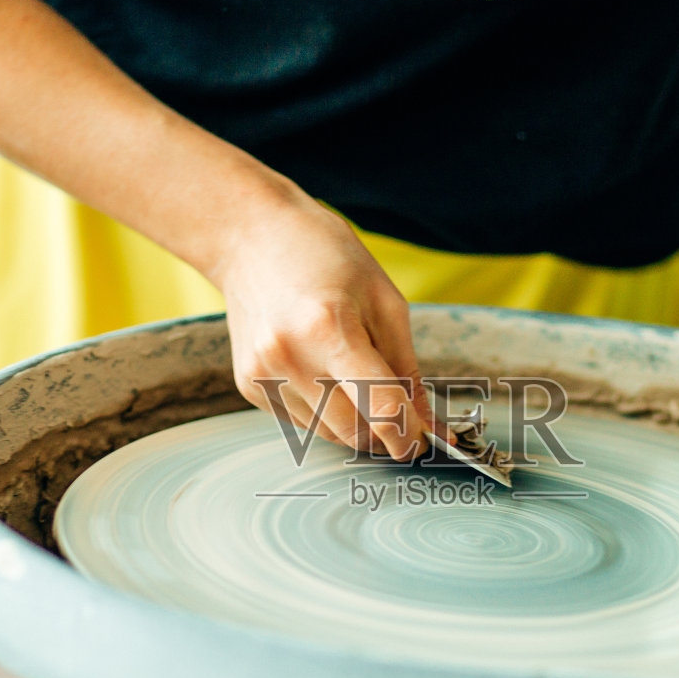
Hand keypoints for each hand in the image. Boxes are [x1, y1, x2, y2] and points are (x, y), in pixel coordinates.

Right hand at [213, 192, 437, 459]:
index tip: (423, 441)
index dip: (409, 433)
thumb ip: (407, 368)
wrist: (250, 236)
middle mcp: (290, 358)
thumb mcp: (383, 301)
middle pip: (354, 431)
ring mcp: (263, 375)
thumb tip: (430, 425)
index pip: (381, 407)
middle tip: (399, 412)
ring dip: (354, 422)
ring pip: (328, 433)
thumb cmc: (326, 256)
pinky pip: (301, 421)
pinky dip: (323, 410)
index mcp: (330, 329)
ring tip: (355, 376)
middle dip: (384, 433)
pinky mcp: (248, 385)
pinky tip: (320, 369)